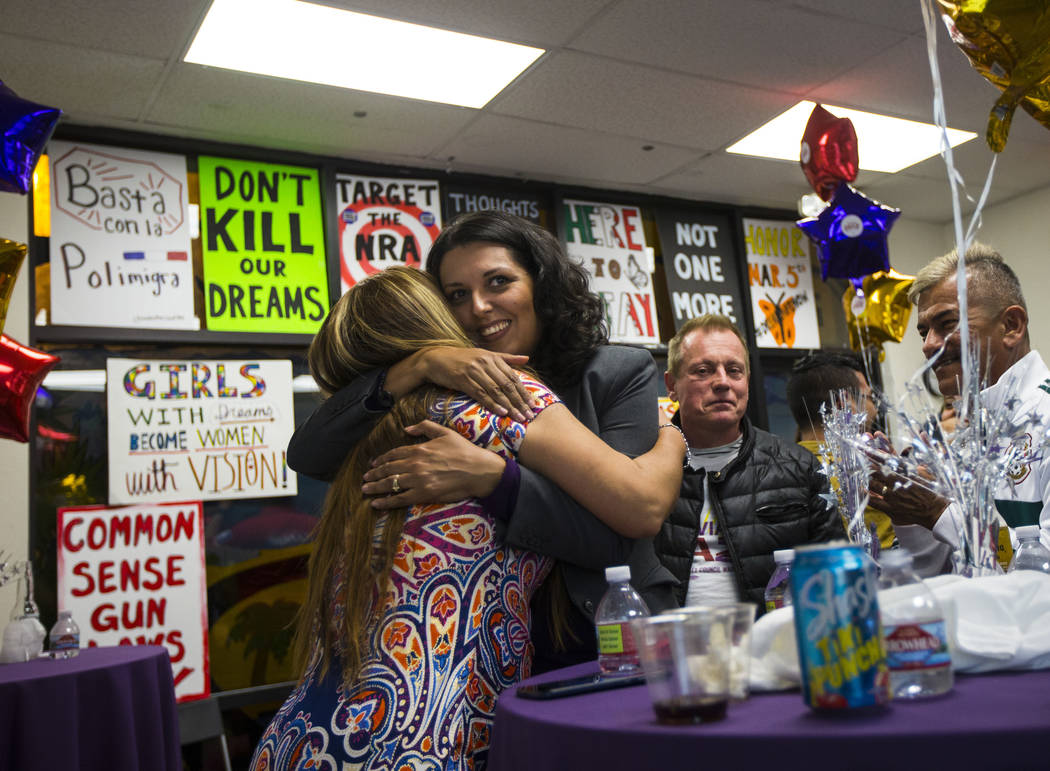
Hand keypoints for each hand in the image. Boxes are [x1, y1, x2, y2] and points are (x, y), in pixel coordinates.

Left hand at [361, 420, 505, 508]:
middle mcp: (415, 464)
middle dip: (374, 474)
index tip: (374, 463)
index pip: (394, 454)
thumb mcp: (445, 432)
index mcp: (419, 449)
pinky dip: (386, 502)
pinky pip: (400, 499)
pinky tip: (376, 504)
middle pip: (388, 469)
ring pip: (390, 484)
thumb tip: (407, 428)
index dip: (382, 459)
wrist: (478, 470)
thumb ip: (425, 427)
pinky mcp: (423, 494)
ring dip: (375, 487)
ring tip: (365, 489)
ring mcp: (418, 480)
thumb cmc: (464, 450)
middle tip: (364, 478)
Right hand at [392, 347, 534, 421]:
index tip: (533, 405)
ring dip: (509, 406)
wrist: (435, 358)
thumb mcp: (485, 355)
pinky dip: (492, 404)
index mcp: (493, 358)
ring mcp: (474, 371)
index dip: (524, 392)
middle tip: (529, 415)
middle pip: (507, 385)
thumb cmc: (462, 359)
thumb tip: (527, 358)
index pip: (513, 377)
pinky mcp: (463, 379)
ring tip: (518, 418)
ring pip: (496, 390)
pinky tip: (501, 412)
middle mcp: (485, 363)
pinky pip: (480, 393)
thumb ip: (507, 358)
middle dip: (520, 402)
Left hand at [866, 437, 946, 528]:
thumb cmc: (935, 491)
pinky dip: (865, 494)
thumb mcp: (932, 470)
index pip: (887, 459)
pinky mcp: (891, 509)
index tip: (864, 446)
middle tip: (857, 456)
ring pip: (872, 484)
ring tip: (857, 470)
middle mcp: (898, 484)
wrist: (938, 512)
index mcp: (907, 473)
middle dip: (865, 462)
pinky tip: (859, 488)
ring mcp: (893, 497)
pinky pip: (873, 501)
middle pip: (876, 471)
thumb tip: (922, 434)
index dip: (874, 451)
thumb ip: (924, 452)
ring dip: (864, 476)